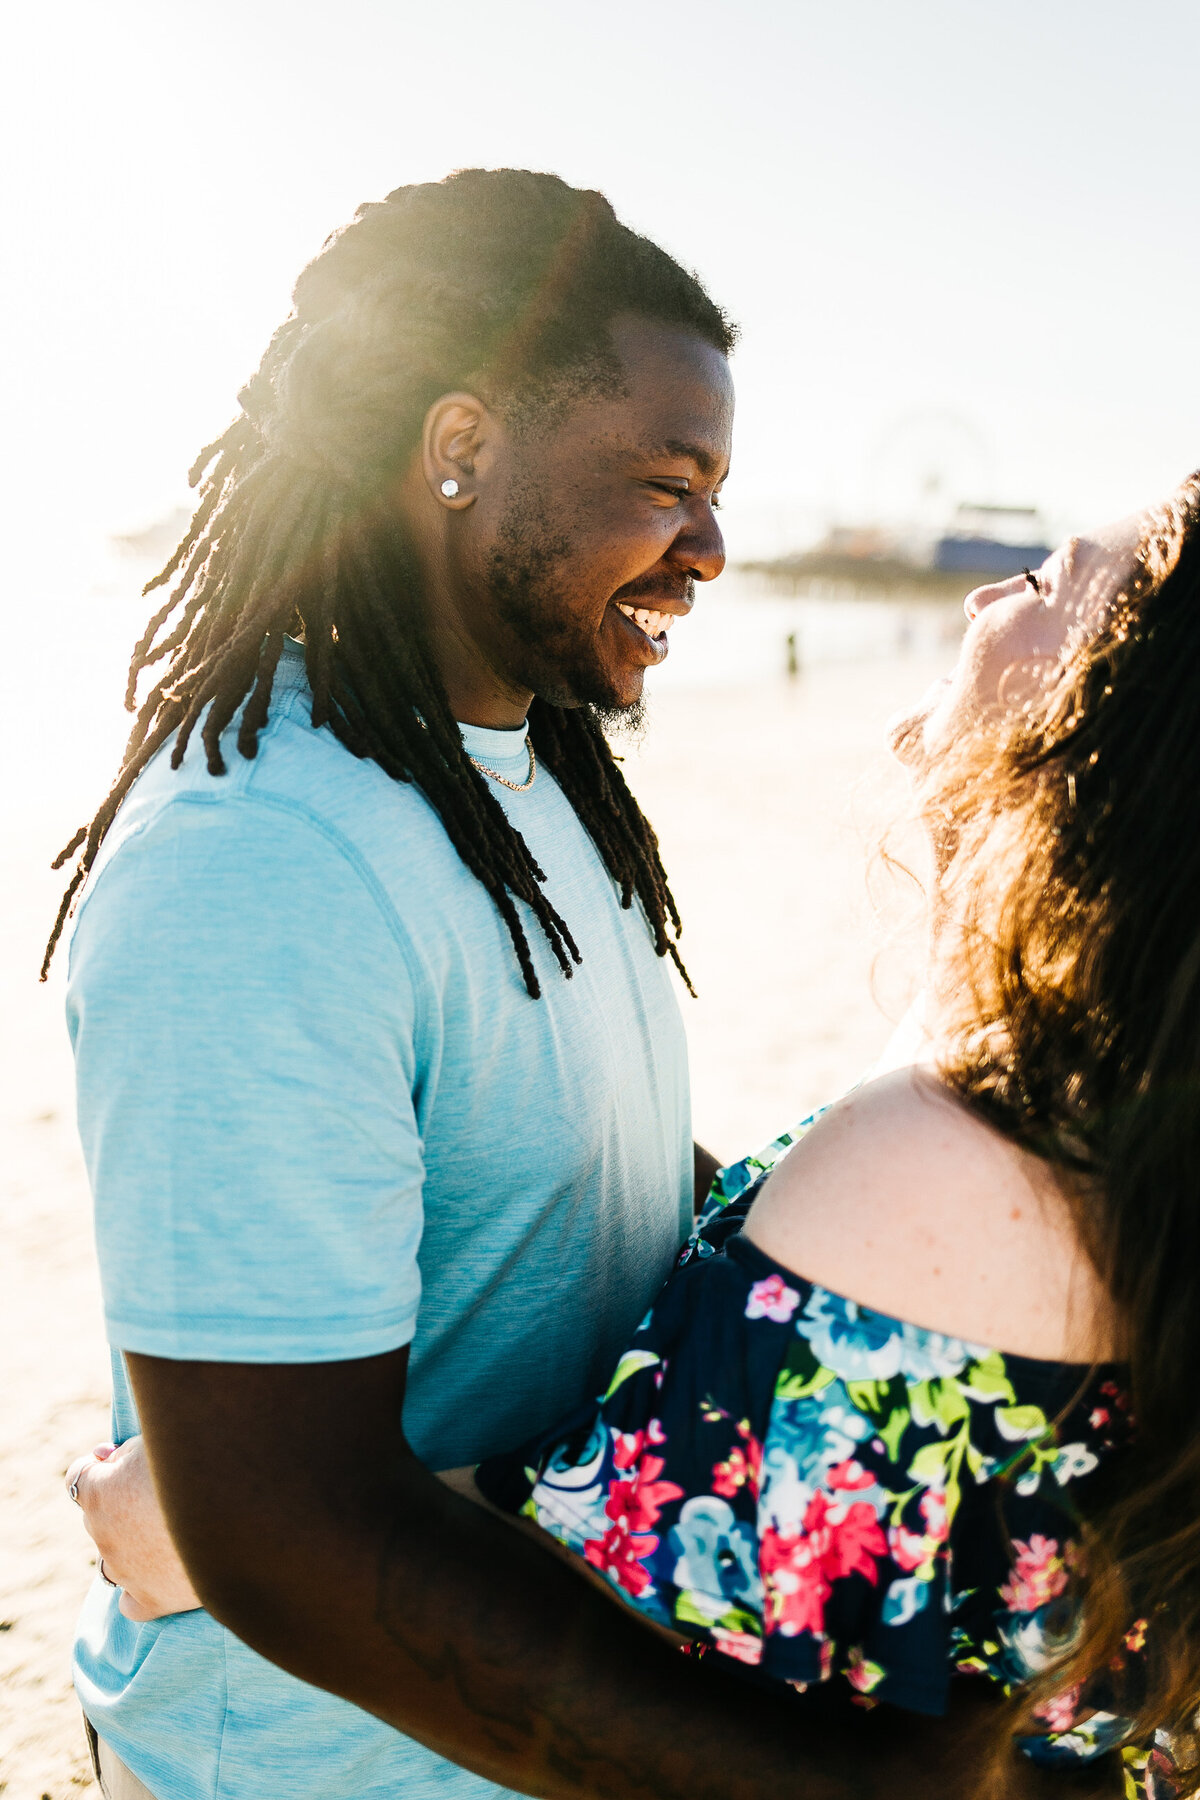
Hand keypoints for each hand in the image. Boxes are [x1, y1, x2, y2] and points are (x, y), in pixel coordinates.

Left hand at [65, 1435, 202, 1621]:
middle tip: (167, 1490)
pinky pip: (130, 1602)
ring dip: (132, 1546)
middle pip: (99, 1517)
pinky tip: (165, 1572)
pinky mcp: (152, 1600)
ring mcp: (125, 1571)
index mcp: (98, 1491)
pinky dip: (142, 1588)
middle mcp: (102, 1534)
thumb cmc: (201, 1459)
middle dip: (123, 1504)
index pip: (79, 1477)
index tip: (125, 1463)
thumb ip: (125, 1451)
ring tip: (173, 1531)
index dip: (102, 1468)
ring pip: (113, 1559)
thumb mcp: (159, 1439)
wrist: (243, 1504)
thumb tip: (105, 1459)